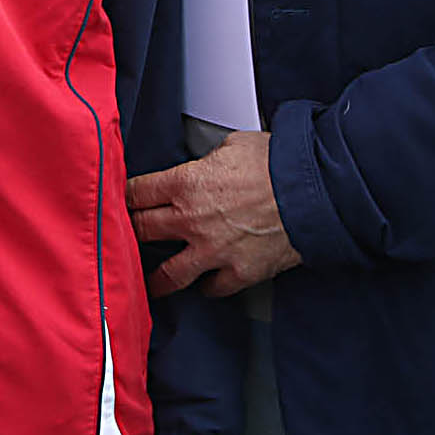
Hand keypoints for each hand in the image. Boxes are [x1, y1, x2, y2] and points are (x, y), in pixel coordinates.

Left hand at [127, 132, 301, 296]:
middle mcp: (191, 220)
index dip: (123, 197)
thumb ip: (207, 161)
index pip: (134, 193)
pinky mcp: (238, 272)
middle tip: (126, 237)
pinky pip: (211, 288)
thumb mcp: (231, 145)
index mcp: (184, 183)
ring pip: (167, 275)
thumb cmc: (277, 163)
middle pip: (140, 232)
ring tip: (148, 283)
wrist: (315, 191)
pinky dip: (206, 286)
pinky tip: (203, 283)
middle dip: (129, 233)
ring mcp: (213, 250)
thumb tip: (204, 167)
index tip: (119, 202)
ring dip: (154, 279)